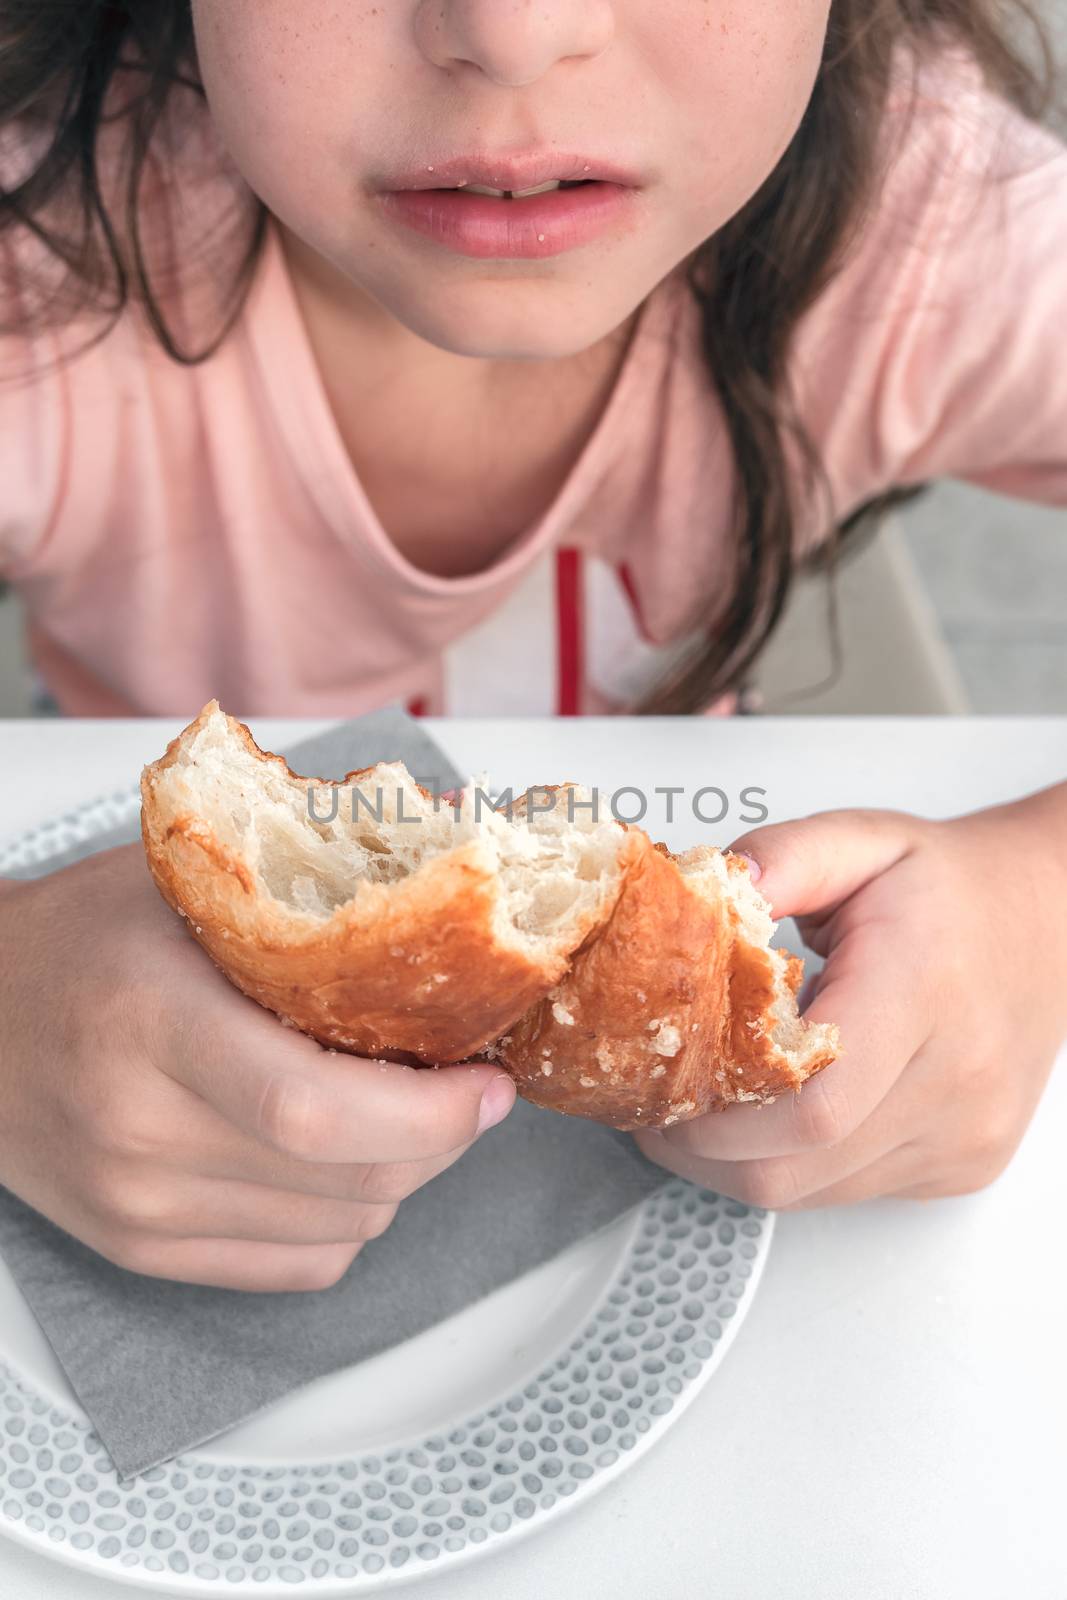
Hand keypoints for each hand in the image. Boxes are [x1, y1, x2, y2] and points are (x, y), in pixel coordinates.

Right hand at [0, 844, 514, 1289]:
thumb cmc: (78, 941)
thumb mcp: (177, 882)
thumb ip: (295, 892)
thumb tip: (438, 894)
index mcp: (153, 1022)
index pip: (314, 1108)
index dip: (428, 1112)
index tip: (485, 1082)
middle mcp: (140, 1131)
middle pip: (346, 1181)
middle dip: (443, 1142)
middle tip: (469, 1091)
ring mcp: (138, 1207)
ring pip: (341, 1231)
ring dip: (404, 1178)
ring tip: (404, 1113)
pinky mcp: (142, 1251)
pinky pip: (299, 1268)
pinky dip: (351, 1221)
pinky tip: (344, 1160)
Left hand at [631, 790, 1066, 1207]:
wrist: (1052, 920)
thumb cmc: (951, 889)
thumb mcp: (861, 840)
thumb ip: (782, 858)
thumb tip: (713, 888)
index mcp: (921, 992)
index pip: (812, 1106)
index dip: (718, 1121)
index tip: (661, 1093)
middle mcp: (955, 1080)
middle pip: (797, 1167)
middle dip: (703, 1152)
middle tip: (657, 1107)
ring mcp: (965, 1136)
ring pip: (814, 1194)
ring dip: (741, 1162)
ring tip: (708, 1106)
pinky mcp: (964, 1166)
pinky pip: (850, 1192)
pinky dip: (797, 1165)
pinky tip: (779, 1113)